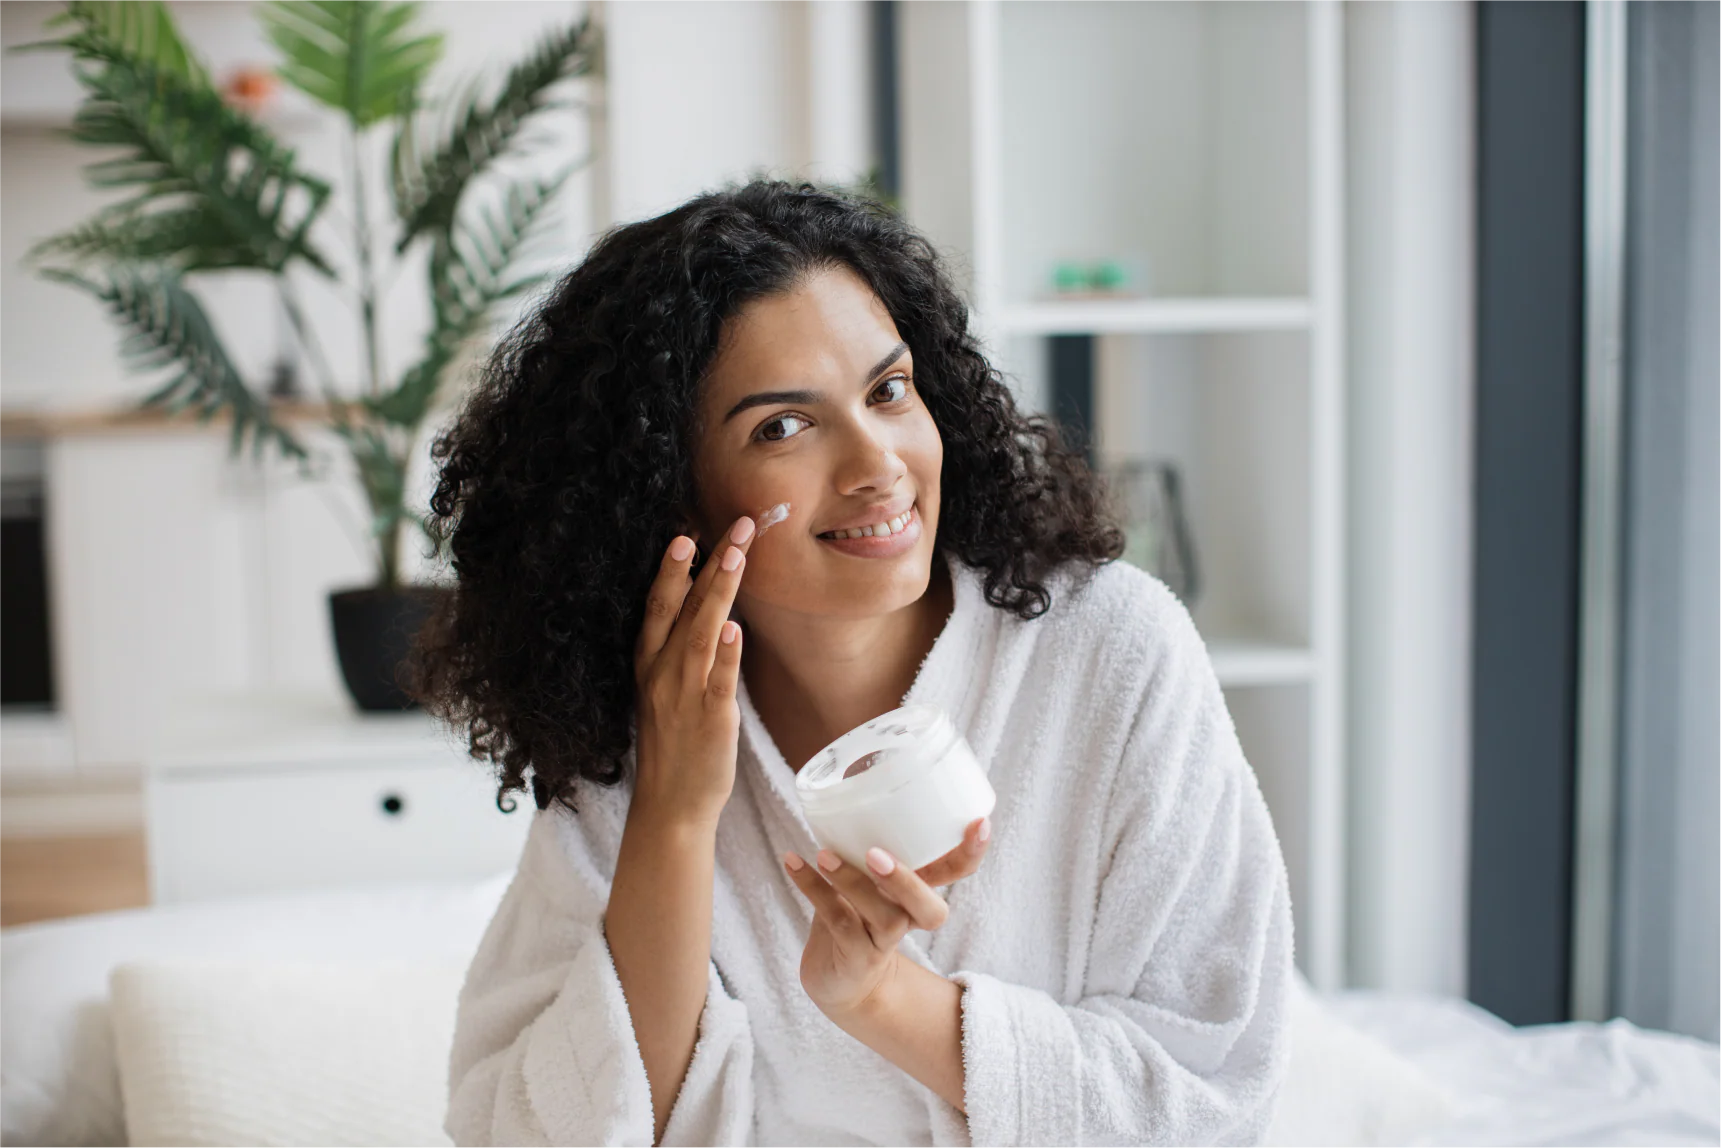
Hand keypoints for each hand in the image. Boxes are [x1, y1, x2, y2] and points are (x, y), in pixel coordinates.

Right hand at [630, 517, 757, 828]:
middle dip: (703, 564)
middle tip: (729, 526)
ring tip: (736, 556)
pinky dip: (726, 654)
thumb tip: (713, 615)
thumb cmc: (673, 746)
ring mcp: (685, 694)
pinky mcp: (711, 719)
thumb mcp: (665, 692)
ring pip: (701, 633)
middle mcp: (662, 673)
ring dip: (718, 592)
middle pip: (680, 608)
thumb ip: (683, 654)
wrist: (671, 804)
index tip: (685, 531)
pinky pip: (719, 681)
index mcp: (649, 664)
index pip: (657, 606)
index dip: (671, 568)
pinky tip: (736, 626)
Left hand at [782, 816, 991, 1017]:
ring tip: (824, 855)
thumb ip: (865, 836)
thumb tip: (848, 775)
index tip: (979, 822)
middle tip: (877, 854)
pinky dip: (812, 888)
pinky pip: (837, 920)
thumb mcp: (868, 872)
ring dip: (852, 883)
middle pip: (930, 910)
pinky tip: (792, 861)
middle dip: (908, 881)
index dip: (972, 852)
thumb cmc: (857, 912)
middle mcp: (909, 917)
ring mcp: (884, 941)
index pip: (957, 872)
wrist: (840, 978)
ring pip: (881, 917)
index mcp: (920, 890)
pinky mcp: (856, 956)